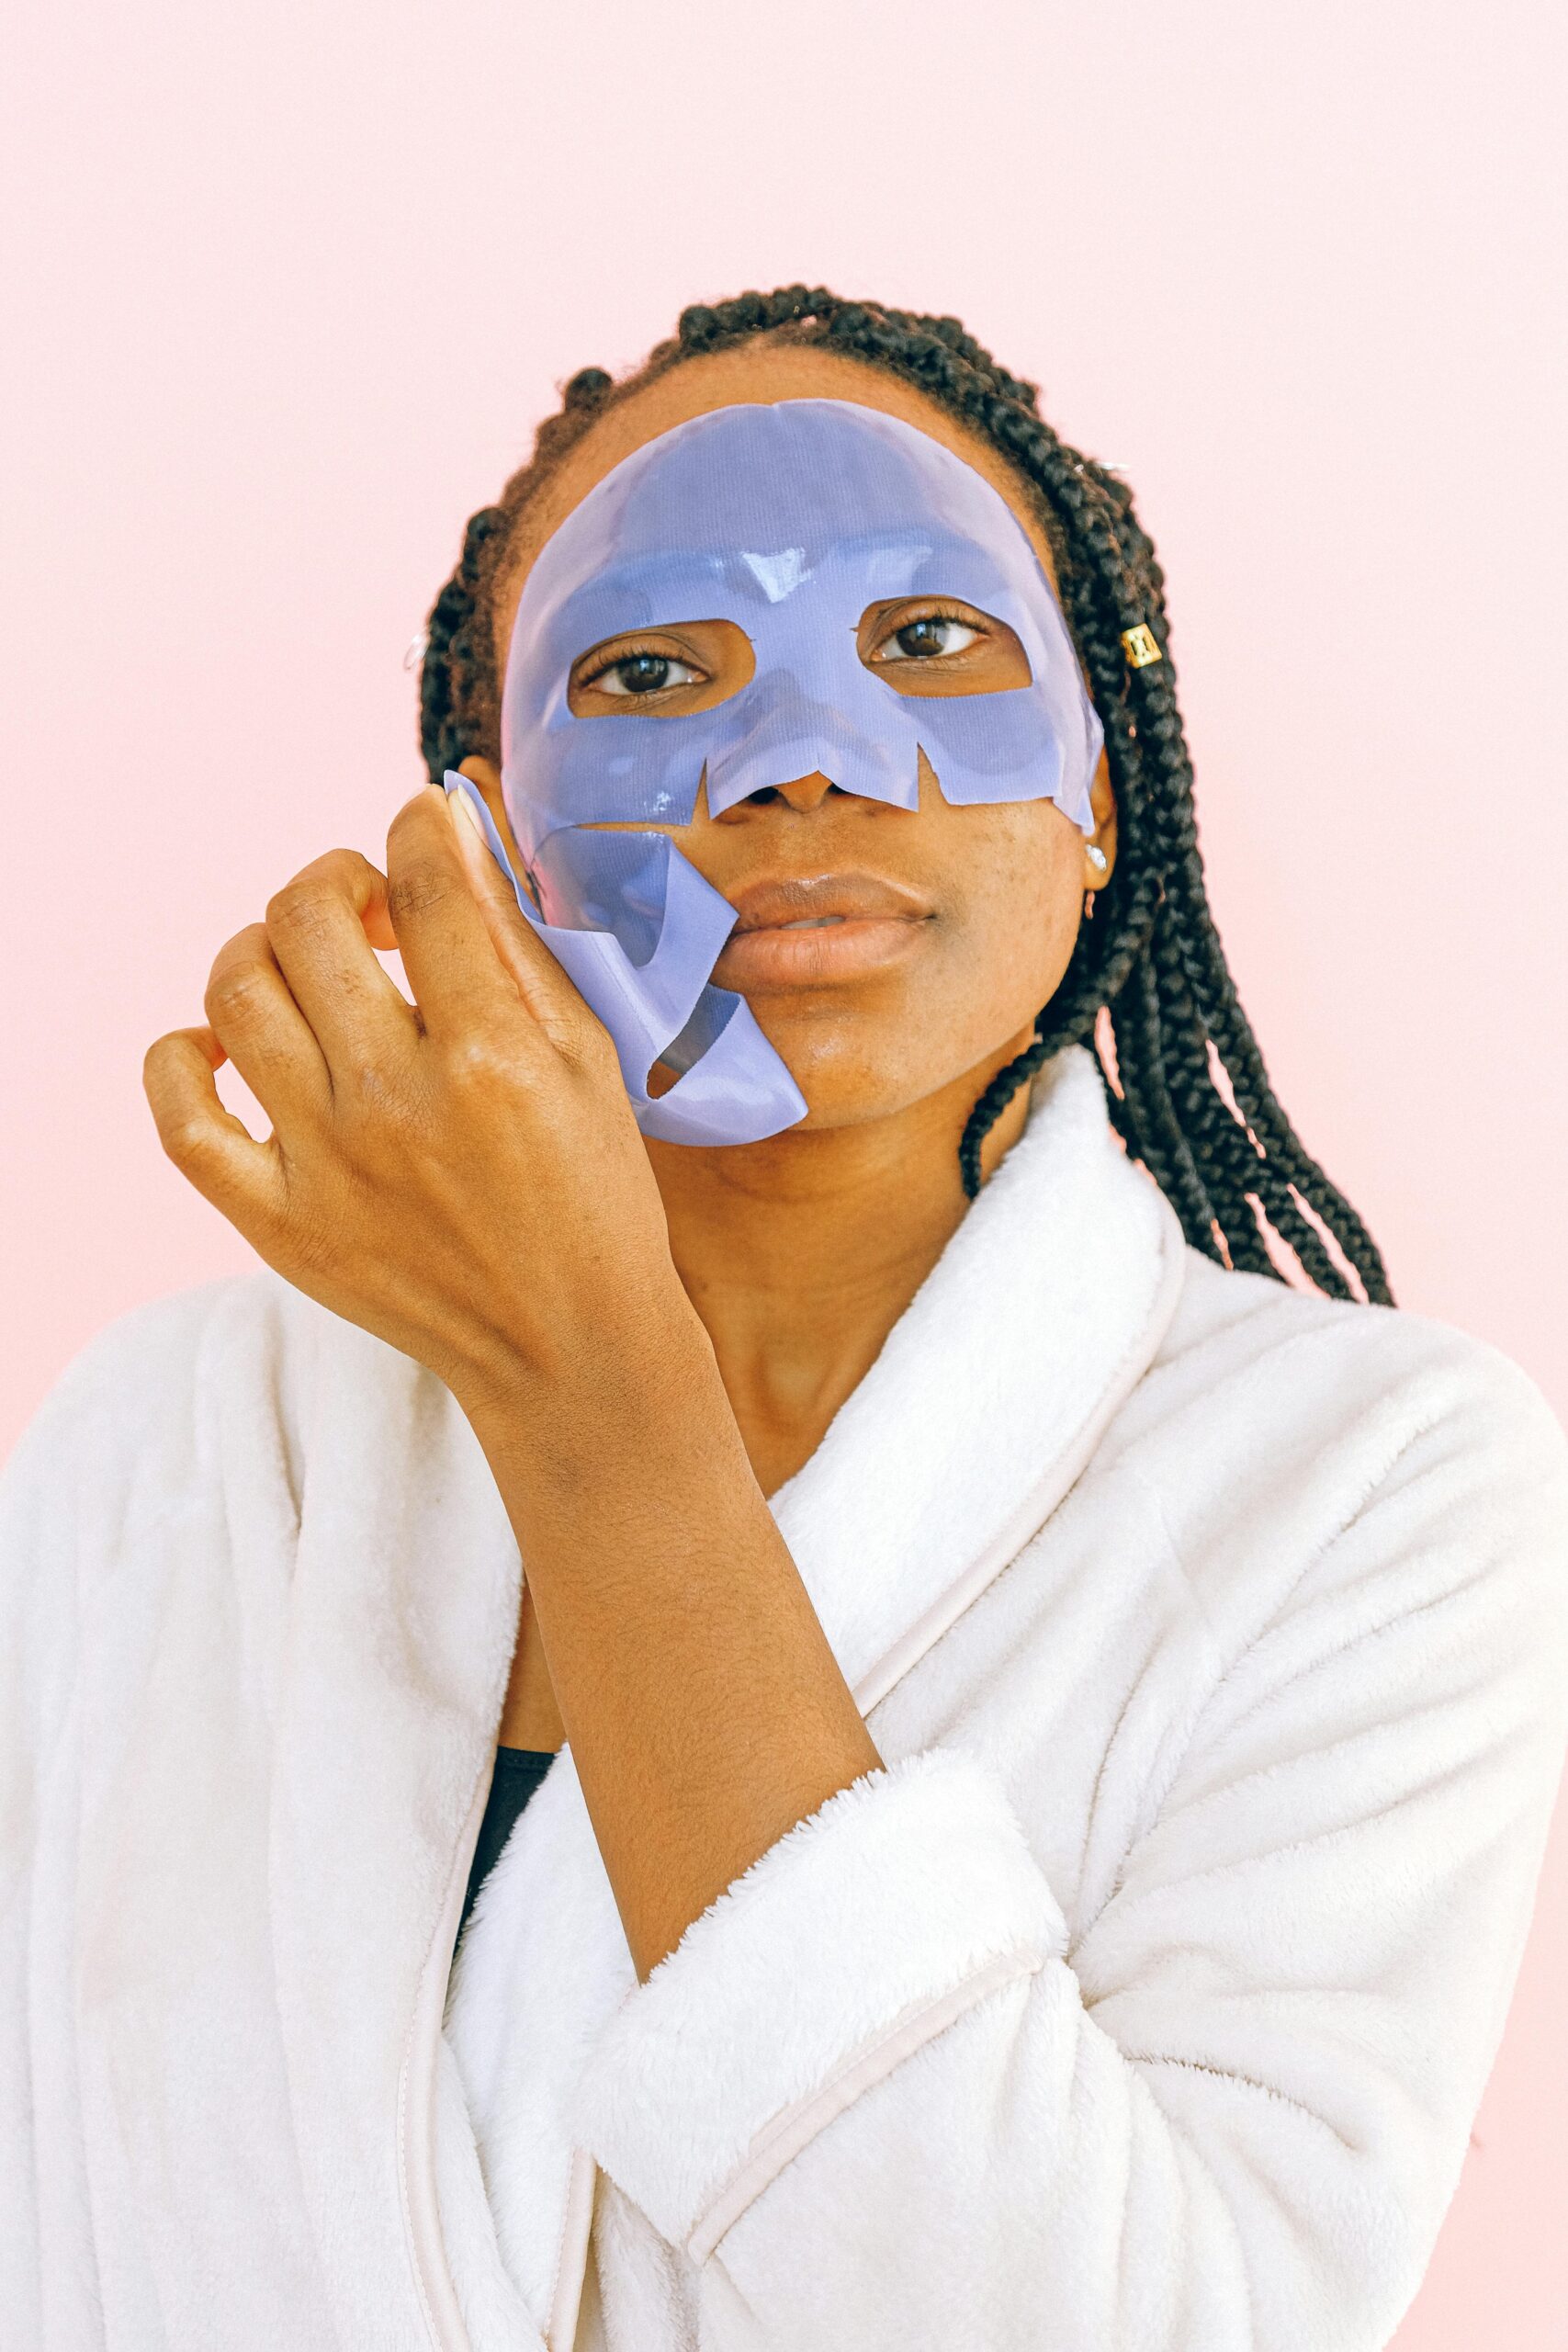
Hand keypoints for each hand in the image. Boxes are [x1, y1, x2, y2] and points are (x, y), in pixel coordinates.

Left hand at [144, 784, 682, 1411]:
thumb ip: (515, 938)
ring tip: (307, 970)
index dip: (416, 825)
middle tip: (367, 910)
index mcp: (493, 1056)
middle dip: (335, 879)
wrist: (570, 1348)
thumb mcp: (586, 1055)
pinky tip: (226, 1047)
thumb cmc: (593, 1194)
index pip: (423, 884)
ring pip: (235, 992)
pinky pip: (180, 1116)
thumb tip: (453, 823)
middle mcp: (398, 1105)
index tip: (419, 822)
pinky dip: (182, 1058)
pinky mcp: (279, 1224)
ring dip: (264, 948)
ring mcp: (327, 1167)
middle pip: (305, 916)